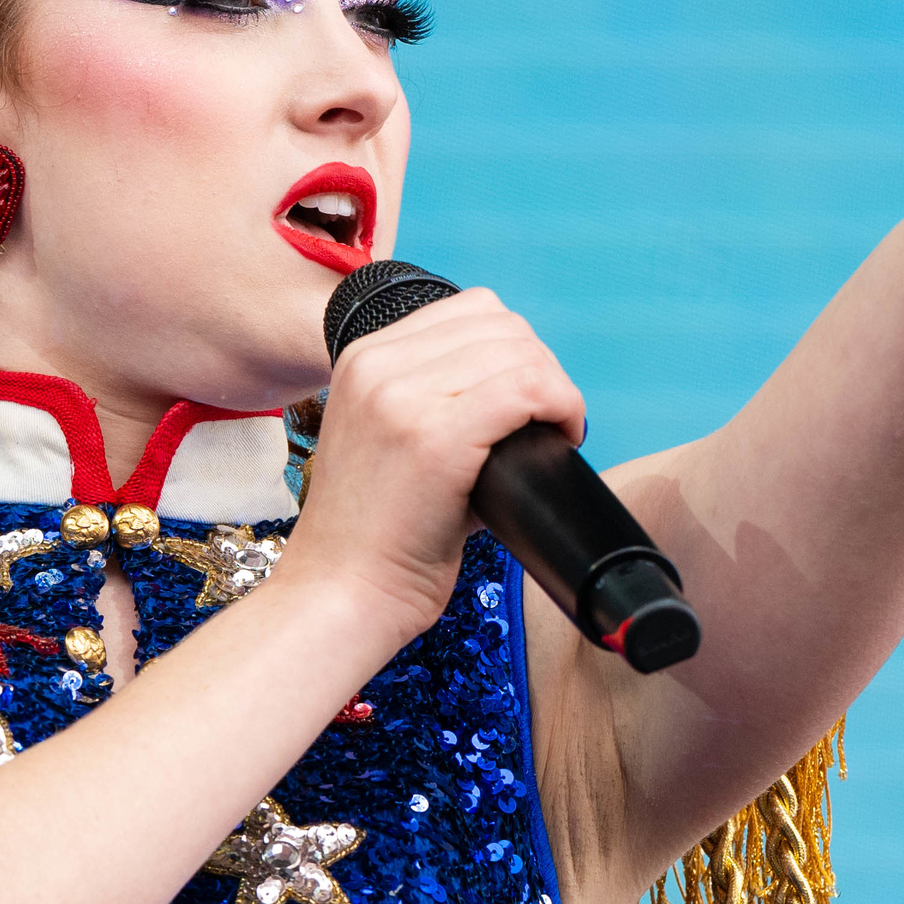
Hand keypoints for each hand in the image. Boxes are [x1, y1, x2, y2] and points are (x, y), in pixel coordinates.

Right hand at [281, 287, 589, 643]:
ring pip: (520, 352)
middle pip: (501, 325)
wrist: (341, 593)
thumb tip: (521, 393)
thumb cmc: (376, 536)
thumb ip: (439, 401)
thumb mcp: (388, 441)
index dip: (515, 351)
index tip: (526, 401)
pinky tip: (560, 441)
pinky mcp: (435, 437)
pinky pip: (529, 389)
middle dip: (540, 368)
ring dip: (555, 390)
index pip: (470, 311)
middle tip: (547, 423)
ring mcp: (402, 397)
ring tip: (553, 435)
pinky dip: (562, 408)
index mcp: (363, 358)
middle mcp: (377, 365)